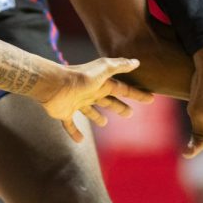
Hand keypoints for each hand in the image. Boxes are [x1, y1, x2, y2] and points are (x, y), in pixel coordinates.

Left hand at [38, 58, 153, 141]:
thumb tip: (136, 62)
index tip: (150, 98)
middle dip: (119, 107)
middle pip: (108, 102)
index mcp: (101, 84)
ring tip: (104, 124)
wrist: (53, 84)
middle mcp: (90, 93)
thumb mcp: (103, 69)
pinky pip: (70, 124)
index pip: (122, 89)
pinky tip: (80, 141)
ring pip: (89, 112)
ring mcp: (76, 103)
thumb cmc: (79, 77)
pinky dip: (74, 132)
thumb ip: (119, 66)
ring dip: (97, 117)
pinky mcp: (64, 112)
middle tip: (130, 114)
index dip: (136, 94)